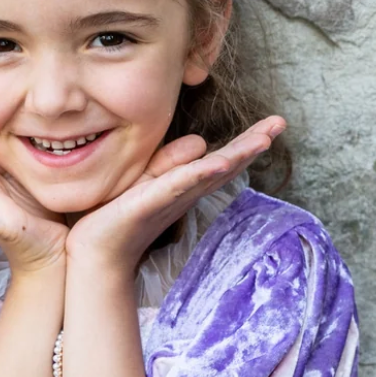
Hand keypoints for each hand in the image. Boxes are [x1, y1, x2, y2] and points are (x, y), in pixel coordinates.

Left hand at [65, 116, 286, 273]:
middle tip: (281, 122)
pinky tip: (219, 162)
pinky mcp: (151, 202)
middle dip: (254, 143)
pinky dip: (199, 173)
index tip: (273, 124)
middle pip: (227, 164)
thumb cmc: (116, 216)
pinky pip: (179, 184)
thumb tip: (200, 142)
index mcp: (184, 185)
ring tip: (264, 139)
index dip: (247, 142)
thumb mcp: (146, 179)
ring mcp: (171, 198)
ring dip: (238, 156)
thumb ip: (170, 161)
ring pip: (211, 173)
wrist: (95, 253)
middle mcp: (185, 192)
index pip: (221, 159)